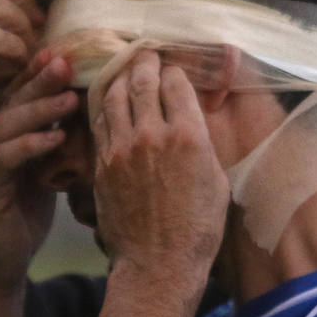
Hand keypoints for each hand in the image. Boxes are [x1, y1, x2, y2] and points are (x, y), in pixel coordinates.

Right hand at [0, 51, 78, 288]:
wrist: (0, 262)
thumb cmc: (23, 214)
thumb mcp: (43, 167)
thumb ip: (54, 135)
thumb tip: (83, 99)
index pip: (15, 93)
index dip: (37, 72)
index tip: (65, 51)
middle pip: (8, 100)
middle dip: (38, 80)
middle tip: (66, 61)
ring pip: (4, 124)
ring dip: (38, 109)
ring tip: (69, 97)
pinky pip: (3, 158)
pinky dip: (30, 145)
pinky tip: (56, 138)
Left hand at [90, 50, 228, 274]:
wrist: (157, 263)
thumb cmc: (197, 229)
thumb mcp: (217, 181)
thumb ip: (203, 143)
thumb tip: (194, 119)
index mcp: (188, 137)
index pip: (176, 83)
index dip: (175, 71)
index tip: (173, 68)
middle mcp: (152, 135)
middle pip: (143, 81)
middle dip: (144, 61)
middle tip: (145, 53)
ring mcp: (122, 149)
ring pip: (115, 96)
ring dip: (120, 77)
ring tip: (124, 68)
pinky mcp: (102, 165)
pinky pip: (99, 123)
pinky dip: (104, 105)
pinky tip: (108, 100)